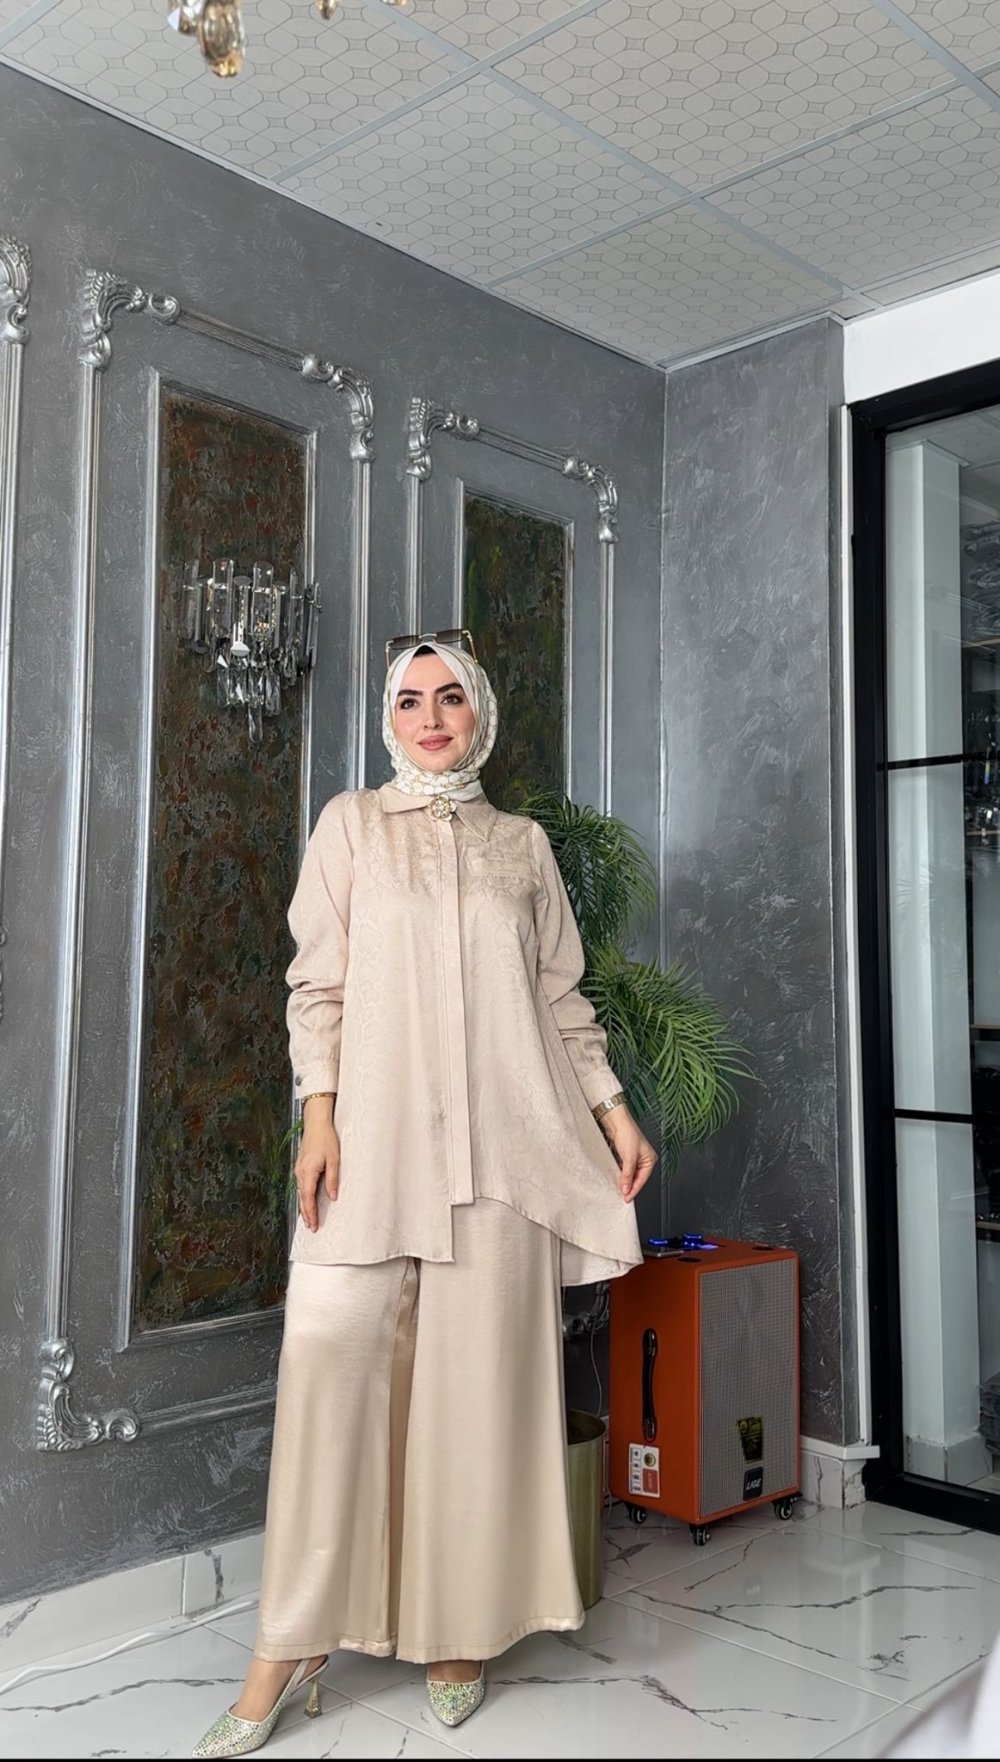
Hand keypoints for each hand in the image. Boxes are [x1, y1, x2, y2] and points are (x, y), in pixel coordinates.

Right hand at [295, 1105, 339, 1230]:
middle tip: (312, 1228)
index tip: (314, 1224)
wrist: (316, 1123)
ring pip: (300, 1192)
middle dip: (306, 1214)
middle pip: (301, 1198)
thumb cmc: (326, 1139)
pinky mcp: (300, 1166)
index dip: (311, 1212)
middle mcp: (300, 1172)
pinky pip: (300, 1186)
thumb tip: (332, 1197)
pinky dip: (303, 1196)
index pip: (308, 1198)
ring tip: (309, 1219)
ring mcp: (298, 1169)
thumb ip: (332, 1179)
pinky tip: (307, 1201)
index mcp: (308, 1171)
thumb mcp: (334, 1159)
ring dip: (304, 1206)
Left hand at [599, 1105, 657, 1203]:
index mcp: (650, 1160)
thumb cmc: (627, 1133)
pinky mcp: (626, 1156)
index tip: (627, 1198)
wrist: (616, 1121)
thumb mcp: (629, 1157)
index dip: (634, 1190)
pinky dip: (621, 1175)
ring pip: (630, 1175)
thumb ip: (627, 1174)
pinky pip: (624, 1170)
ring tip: (618, 1189)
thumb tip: (626, 1188)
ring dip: (624, 1182)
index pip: (642, 1179)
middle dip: (629, 1187)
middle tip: (622, 1196)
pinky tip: (616, 1179)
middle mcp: (644, 1160)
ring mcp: (635, 1158)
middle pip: (637, 1178)